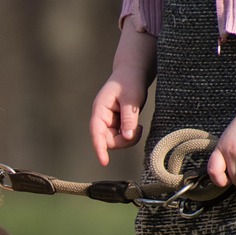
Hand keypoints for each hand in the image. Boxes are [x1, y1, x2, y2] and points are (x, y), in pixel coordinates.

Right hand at [90, 27, 155, 165]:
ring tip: (139, 127)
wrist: (133, 72)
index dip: (99, 148)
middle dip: (123, 141)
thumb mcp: (132, 98)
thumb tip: (128, 136)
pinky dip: (130, 136)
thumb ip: (129, 117)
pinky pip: (121, 138)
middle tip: (139, 129)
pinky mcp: (116, 124)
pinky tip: (138, 126)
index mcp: (100, 109)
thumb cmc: (131, 81)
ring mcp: (108, 122)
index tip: (104, 162)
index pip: (96, 132)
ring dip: (128, 139)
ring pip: (114, 141)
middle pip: (106, 140)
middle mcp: (101, 117)